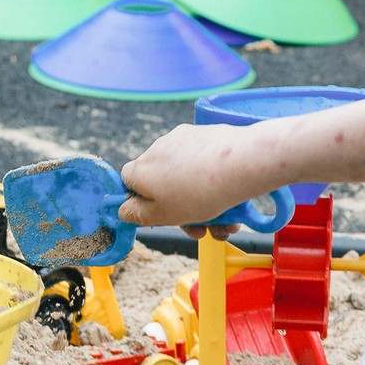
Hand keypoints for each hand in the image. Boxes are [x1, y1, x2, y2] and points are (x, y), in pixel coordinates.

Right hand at [117, 122, 272, 227]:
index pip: (130, 183)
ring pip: (188, 177)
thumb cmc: (199, 192)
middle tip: (203, 230)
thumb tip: (123, 210)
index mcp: (141, 169)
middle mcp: (158, 149)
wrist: (241, 163)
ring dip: (204, 204)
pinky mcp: (207, 134)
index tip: (164, 217)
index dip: (144, 203)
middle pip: (164, 183)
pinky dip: (215, 182)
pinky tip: (234, 201)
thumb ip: (138, 214)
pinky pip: (205, 163)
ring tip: (226, 224)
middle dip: (183, 211)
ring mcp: (184, 139)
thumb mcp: (163, 215)